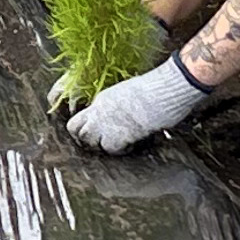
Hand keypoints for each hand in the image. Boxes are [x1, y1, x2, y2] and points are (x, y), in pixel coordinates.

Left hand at [66, 54, 209, 154]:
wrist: (164, 89)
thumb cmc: (157, 88)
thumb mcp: (132, 93)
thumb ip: (122, 105)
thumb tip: (125, 115)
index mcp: (103, 98)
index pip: (84, 115)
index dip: (90, 126)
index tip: (99, 132)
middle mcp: (99, 110)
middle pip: (75, 128)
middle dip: (84, 138)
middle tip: (99, 144)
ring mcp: (105, 123)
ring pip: (87, 140)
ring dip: (100, 146)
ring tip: (116, 145)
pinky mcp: (116, 135)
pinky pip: (109, 149)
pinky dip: (119, 151)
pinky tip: (131, 145)